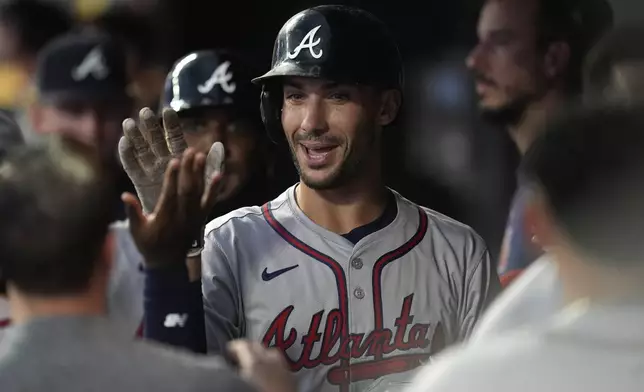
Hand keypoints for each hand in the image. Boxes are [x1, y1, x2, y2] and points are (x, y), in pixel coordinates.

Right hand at [119, 108, 224, 266]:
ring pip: (199, 192)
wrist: (169, 263)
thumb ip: (132, 212)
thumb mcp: (136, 231)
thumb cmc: (149, 244)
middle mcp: (182, 216)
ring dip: (201, 173)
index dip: (172, 178)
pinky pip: (210, 201)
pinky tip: (219, 174)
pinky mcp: (201, 217)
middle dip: (189, 170)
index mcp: (165, 218)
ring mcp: (194, 216)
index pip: (170, 195)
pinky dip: (215, 188)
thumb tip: (124, 195)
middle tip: (190, 151)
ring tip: (202, 156)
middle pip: (188, 190)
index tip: (174, 162)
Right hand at [227, 341, 296, 391]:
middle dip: (246, 348)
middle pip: (257, 345)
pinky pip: (281, 364)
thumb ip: (235, 377)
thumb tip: (231, 372)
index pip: (242, 345)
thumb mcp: (240, 385)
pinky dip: (273, 365)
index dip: (233, 347)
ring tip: (253, 364)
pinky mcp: (292, 379)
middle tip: (237, 358)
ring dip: (261, 354)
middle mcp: (271, 361)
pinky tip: (269, 375)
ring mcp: (284, 369)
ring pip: (271, 352)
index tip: (227, 353)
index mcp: (255, 363)